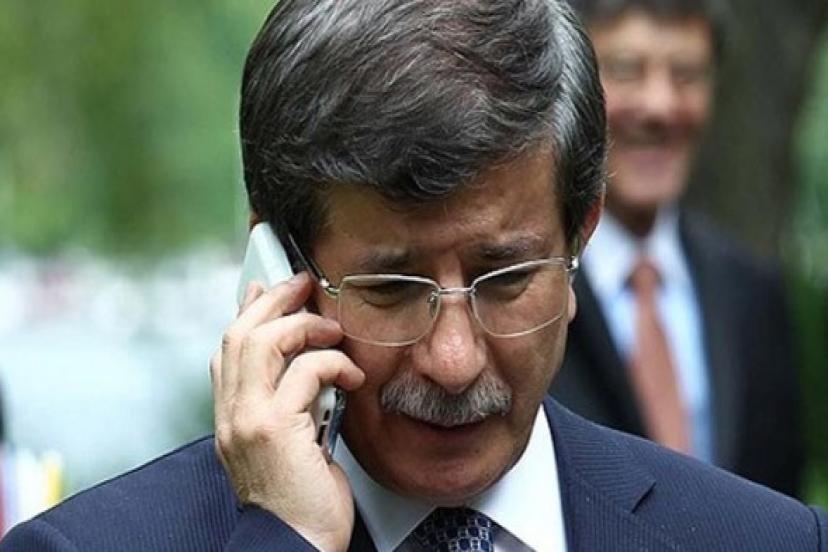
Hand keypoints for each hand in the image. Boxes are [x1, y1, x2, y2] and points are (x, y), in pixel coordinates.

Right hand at [212, 272, 364, 550]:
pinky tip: (352, 374)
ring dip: (302, 325)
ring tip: (331, 328)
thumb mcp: (288, 443)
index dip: (246, 312)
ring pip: (261, 343)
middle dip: (272, 300)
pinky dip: (333, 363)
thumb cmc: (299, 502)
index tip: (267, 288)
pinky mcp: (274, 429)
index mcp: (232, 417)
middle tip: (302, 283)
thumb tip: (304, 365)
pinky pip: (305, 372)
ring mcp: (247, 421)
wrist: (294, 547)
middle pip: (239, 335)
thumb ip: (288, 403)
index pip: (227, 350)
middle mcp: (231, 415)